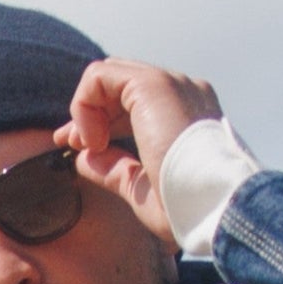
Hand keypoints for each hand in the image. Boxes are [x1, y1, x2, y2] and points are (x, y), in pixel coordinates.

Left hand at [54, 58, 225, 244]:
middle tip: (69, 142)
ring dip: (85, 110)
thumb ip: (115, 168)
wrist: (213, 206)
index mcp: (184, 114)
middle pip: (118, 85)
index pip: (133, 102)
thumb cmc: (187, 208)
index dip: (99, 121)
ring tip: (85, 144)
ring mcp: (169, 84)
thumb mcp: (142, 188)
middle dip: (87, 112)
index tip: (79, 148)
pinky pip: (99, 78)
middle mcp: (180, 92)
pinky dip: (84, 106)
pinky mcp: (152, 86)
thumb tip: (85, 157)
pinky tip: (93, 139)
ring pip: (108, 75)